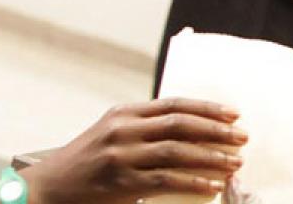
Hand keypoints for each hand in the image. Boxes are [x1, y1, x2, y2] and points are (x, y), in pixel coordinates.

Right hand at [25, 98, 248, 202]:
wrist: (50, 187)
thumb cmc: (87, 161)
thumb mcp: (112, 133)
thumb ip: (145, 127)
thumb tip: (195, 128)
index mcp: (124, 113)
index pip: (174, 104)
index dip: (207, 107)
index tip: (234, 113)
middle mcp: (123, 130)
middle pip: (180, 124)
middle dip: (216, 130)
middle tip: (242, 137)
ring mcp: (122, 156)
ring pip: (177, 151)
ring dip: (211, 157)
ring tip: (235, 162)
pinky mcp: (122, 183)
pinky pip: (166, 180)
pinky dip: (193, 182)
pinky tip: (211, 185)